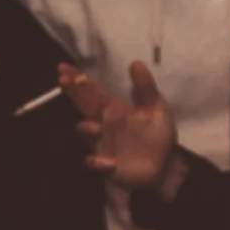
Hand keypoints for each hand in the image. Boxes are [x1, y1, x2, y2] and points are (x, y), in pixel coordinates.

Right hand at [62, 61, 177, 190]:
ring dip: (86, 129)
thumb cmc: (158, 136)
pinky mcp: (107, 165)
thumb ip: (146, 88)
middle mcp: (103, 124)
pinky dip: (98, 163)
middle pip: (83, 106)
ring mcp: (102, 144)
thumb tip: (136, 62)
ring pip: (85, 134)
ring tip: (94, 127)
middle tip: (64, 81)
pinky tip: (108, 162)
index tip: (63, 67)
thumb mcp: (157, 109)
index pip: (92, 91)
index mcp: (113, 109)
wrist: (166, 167)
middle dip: (73, 93)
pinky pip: (96, 163)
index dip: (77, 79)